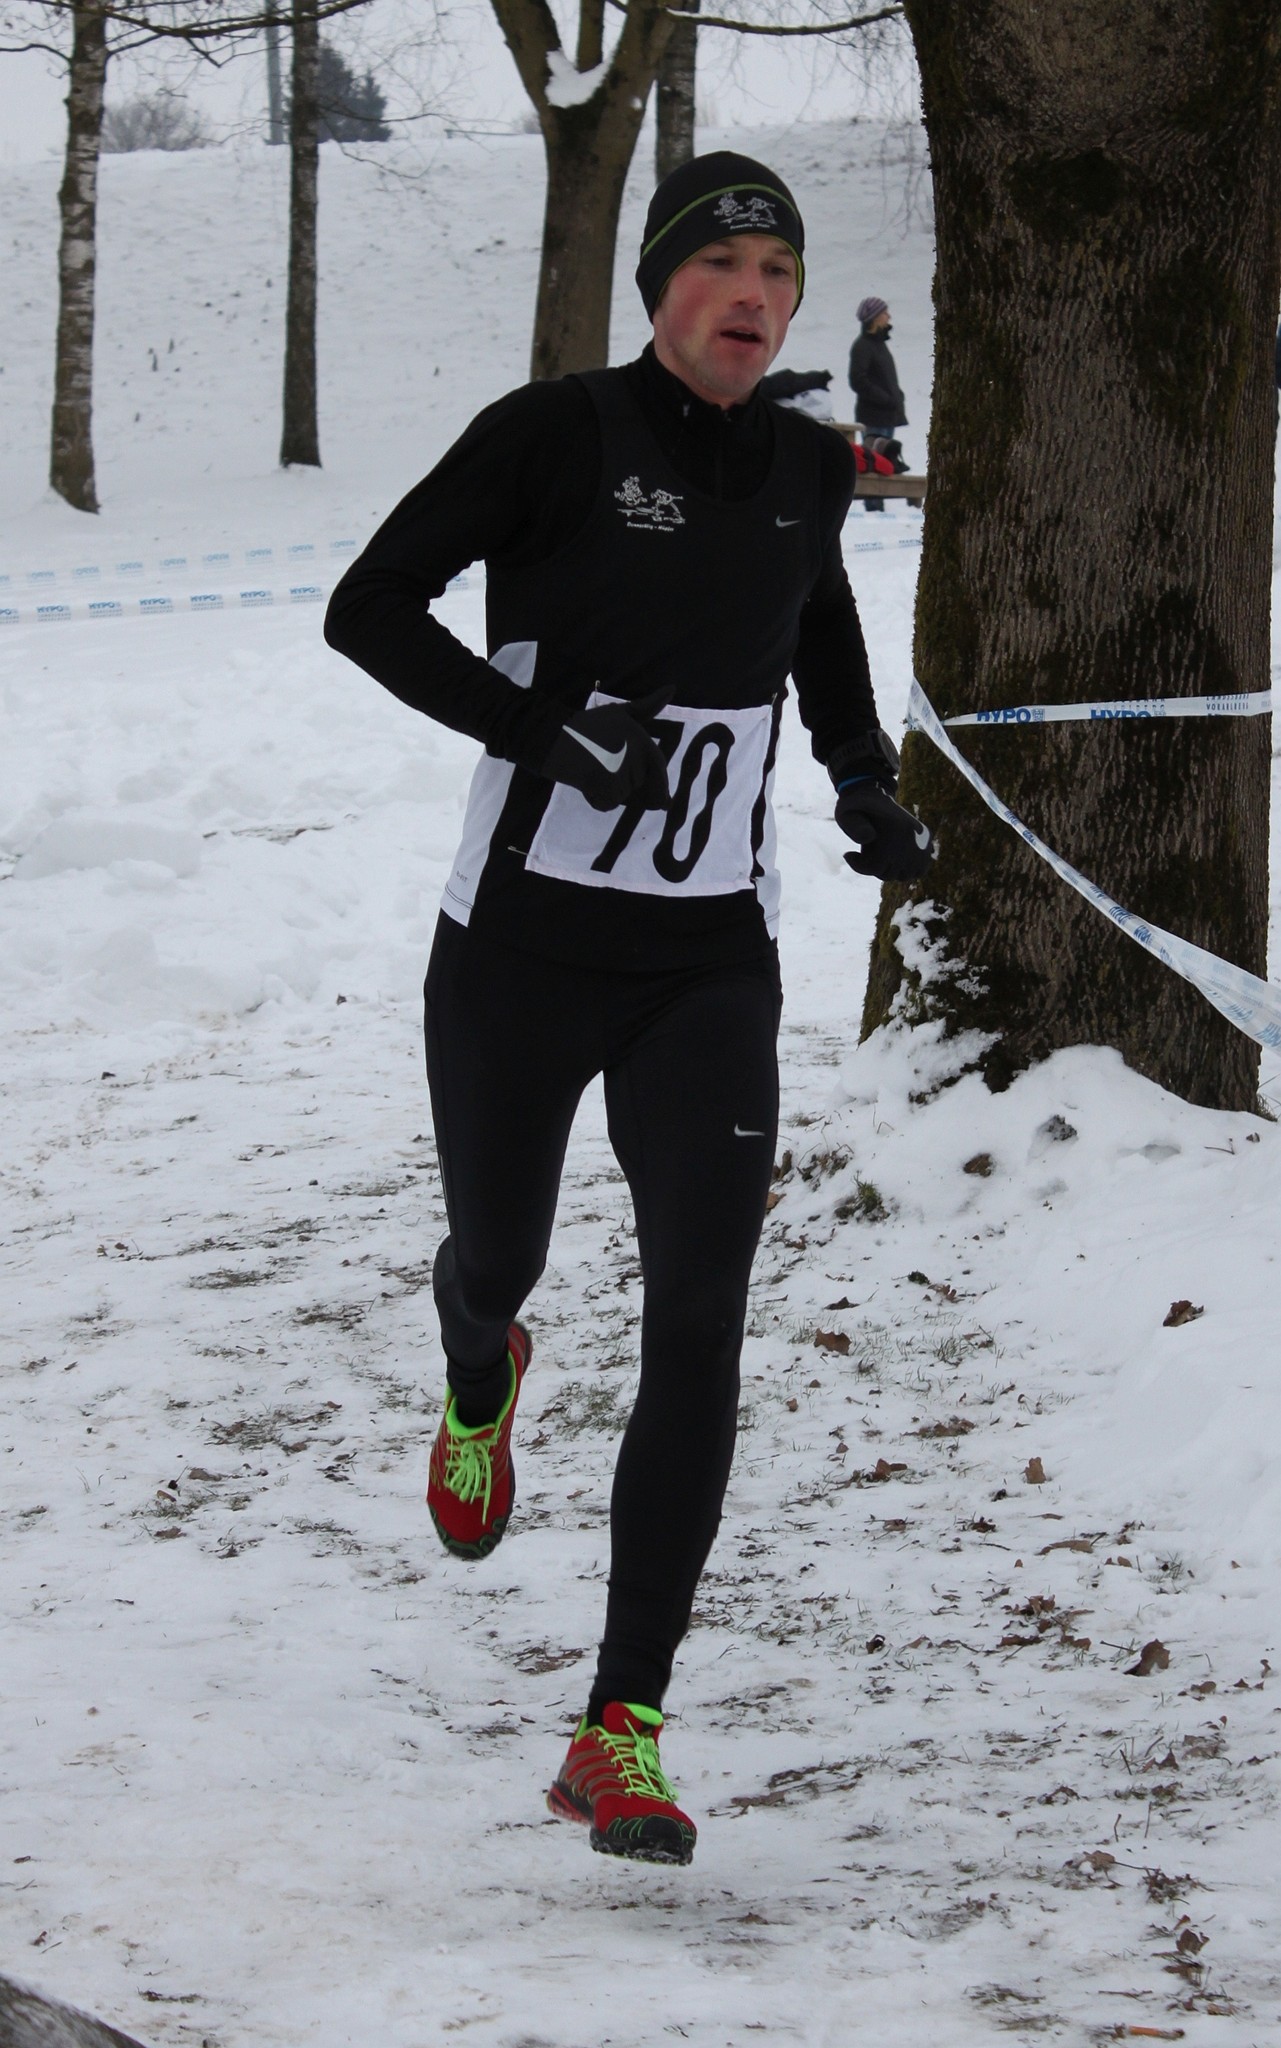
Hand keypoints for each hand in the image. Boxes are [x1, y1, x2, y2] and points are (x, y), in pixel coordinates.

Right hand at [540, 687, 671, 811]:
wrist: (550, 736)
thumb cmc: (585, 726)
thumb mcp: (619, 712)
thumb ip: (647, 707)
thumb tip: (672, 688)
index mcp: (641, 736)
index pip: (658, 766)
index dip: (655, 782)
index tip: (654, 796)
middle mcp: (635, 751)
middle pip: (638, 784)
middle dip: (622, 783)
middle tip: (599, 766)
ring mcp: (622, 767)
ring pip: (623, 796)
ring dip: (609, 792)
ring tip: (590, 771)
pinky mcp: (607, 783)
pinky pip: (608, 804)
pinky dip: (596, 800)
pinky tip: (584, 783)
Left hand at [835, 779, 933, 880]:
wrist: (872, 793)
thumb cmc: (856, 807)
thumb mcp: (847, 813)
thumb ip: (854, 826)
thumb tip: (869, 837)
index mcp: (895, 829)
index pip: (878, 867)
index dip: (860, 866)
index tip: (848, 854)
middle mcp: (913, 835)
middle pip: (891, 874)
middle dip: (874, 867)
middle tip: (863, 853)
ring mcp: (922, 839)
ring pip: (904, 875)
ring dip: (889, 870)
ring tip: (878, 855)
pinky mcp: (926, 842)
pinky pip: (919, 871)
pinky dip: (906, 870)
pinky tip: (892, 859)